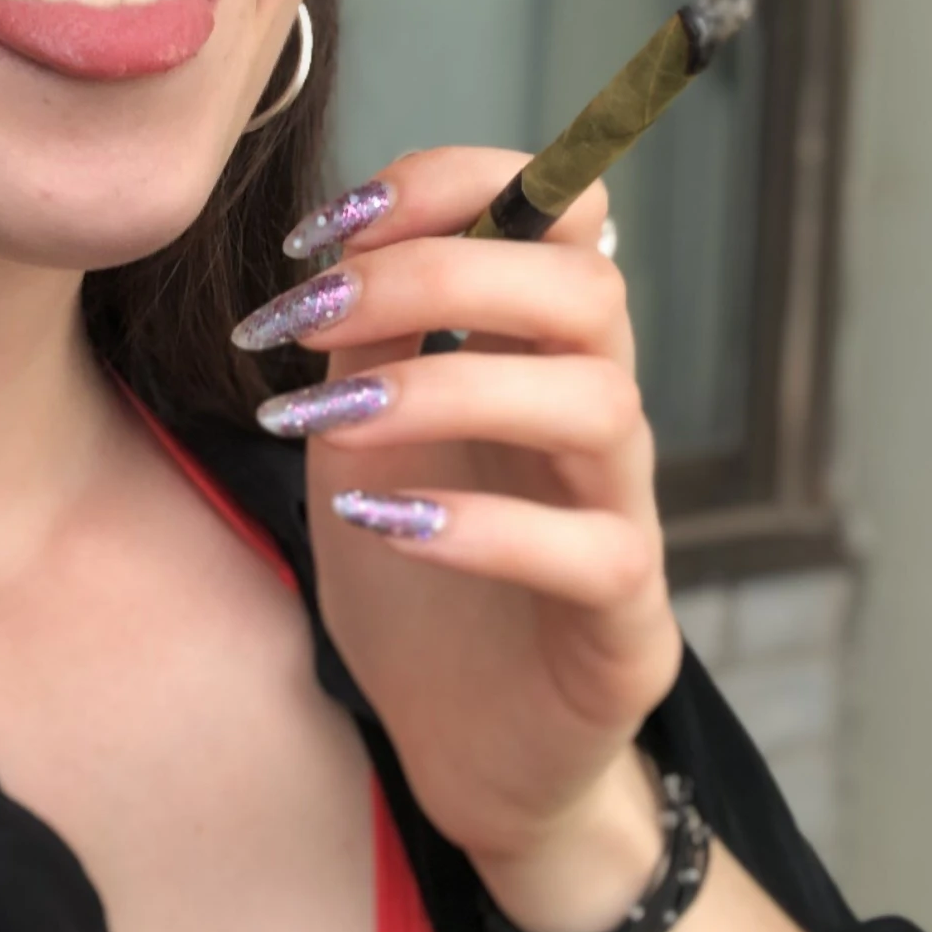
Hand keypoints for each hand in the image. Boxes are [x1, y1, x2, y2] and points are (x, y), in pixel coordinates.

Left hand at [233, 149, 685, 878]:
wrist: (467, 745)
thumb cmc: (421, 576)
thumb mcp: (367, 435)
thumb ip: (367, 339)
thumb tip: (339, 240)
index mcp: (540, 353)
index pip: (557, 208)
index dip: (450, 186)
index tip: (321, 230)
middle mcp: (599, 413)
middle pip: (583, 284)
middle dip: (436, 274)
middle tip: (305, 320)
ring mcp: (625, 513)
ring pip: (600, 400)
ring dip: (447, 389)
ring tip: (328, 422)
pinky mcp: (626, 621)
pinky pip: (593, 552)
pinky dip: (483, 528)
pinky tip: (384, 524)